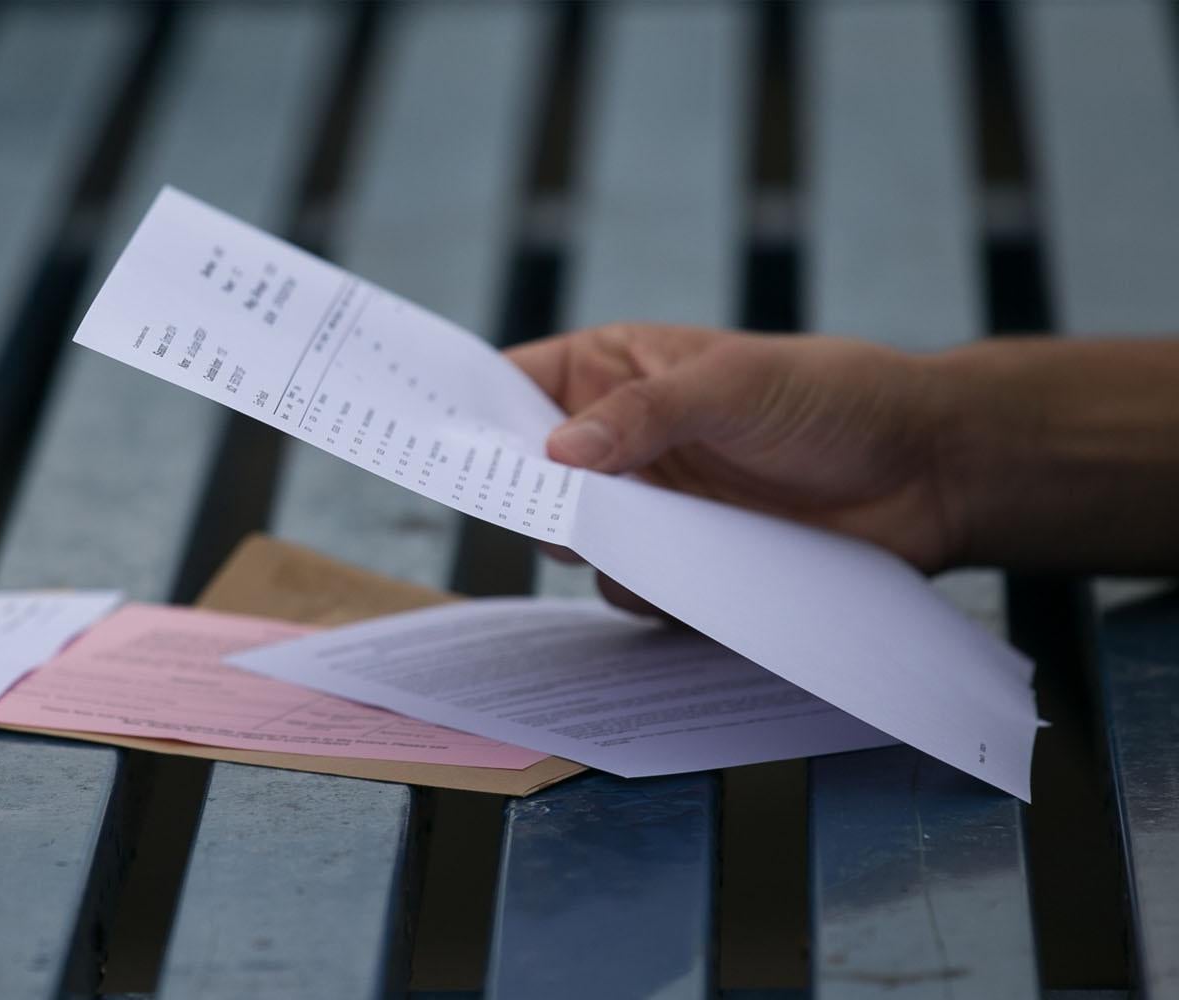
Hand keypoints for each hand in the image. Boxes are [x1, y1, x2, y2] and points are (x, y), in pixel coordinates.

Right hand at [507, 324, 959, 571]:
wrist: (923, 472)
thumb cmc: (829, 396)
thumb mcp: (731, 386)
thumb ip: (641, 417)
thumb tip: (556, 454)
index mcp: (614, 370)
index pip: (516, 385)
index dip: (472, 414)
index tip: (437, 443)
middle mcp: (619, 439)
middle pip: (531, 474)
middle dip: (533, 495)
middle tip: (554, 508)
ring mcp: (649, 502)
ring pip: (575, 540)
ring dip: (597, 547)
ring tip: (653, 535)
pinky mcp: (682, 560)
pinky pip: (629, 589)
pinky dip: (647, 590)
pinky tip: (694, 574)